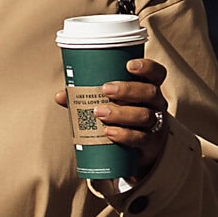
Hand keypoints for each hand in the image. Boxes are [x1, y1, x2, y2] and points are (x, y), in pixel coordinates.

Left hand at [54, 56, 169, 176]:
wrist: (140, 152)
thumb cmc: (124, 120)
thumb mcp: (113, 105)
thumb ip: (89, 98)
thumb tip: (60, 95)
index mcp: (148, 89)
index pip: (157, 73)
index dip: (147, 67)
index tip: (129, 65)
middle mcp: (157, 105)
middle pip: (150, 92)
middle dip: (127, 90)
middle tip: (105, 89)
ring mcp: (156, 125)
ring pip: (145, 115)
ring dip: (121, 113)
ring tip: (99, 113)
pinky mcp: (151, 145)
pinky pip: (141, 139)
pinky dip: (124, 135)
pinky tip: (109, 132)